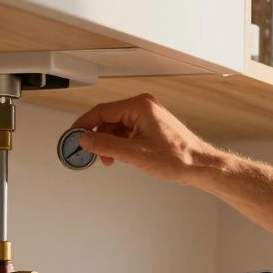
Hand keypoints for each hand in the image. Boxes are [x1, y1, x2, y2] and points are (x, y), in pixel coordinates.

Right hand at [69, 93, 215, 183]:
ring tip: (107, 159)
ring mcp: (148, 117)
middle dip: (97, 138)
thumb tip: (85, 139)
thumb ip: (106, 145)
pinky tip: (119, 157)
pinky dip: (120, 145)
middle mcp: (143, 107)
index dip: (83, 125)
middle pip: (108, 119)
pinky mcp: (151, 128)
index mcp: (139, 106)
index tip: (72, 136)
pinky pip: (127, 133)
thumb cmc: (178, 157)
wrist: (200, 166)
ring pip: (117, 128)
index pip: (101, 111)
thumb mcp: (134, 153)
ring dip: (109, 144)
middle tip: (88, 152)